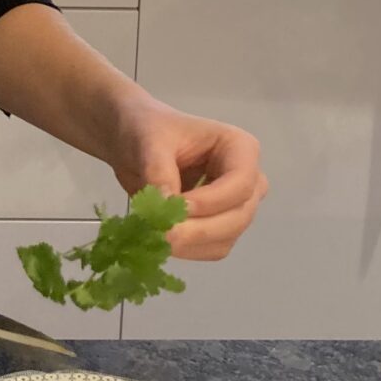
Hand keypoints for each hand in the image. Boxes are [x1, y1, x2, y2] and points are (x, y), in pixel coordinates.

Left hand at [106, 94, 267, 260]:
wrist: (133, 140)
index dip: (212, 201)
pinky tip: (160, 240)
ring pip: (226, 237)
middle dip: (200, 229)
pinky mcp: (219, 227)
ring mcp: (236, 206)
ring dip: (192, 243)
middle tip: (161, 234)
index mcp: (240, 148)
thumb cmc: (147, 129)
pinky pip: (212, 248)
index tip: (177, 207)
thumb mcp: (149, 142)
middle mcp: (248, 180)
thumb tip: (167, 208)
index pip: (241, 183)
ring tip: (154, 235)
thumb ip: (159, 172)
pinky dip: (187, 250)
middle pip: (239, 215)